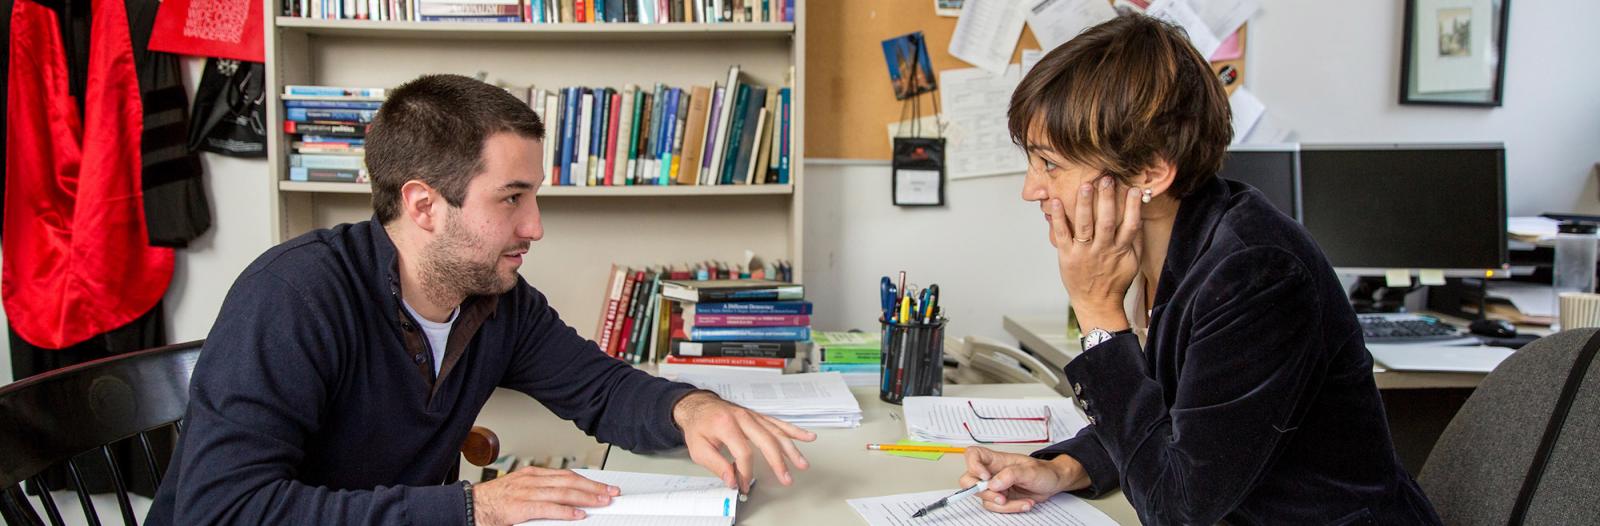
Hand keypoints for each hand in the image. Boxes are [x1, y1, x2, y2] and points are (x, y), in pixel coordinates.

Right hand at [472, 466, 619, 524]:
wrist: (467, 507)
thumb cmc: (493, 503)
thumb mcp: (520, 491)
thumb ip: (542, 494)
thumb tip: (568, 503)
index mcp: (532, 475)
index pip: (567, 475)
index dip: (588, 481)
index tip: (603, 486)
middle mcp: (531, 480)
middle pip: (570, 481)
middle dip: (593, 488)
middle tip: (611, 493)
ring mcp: (526, 493)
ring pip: (563, 493)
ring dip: (586, 498)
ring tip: (602, 502)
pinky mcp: (520, 507)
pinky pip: (548, 509)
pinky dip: (565, 512)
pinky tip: (578, 515)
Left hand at [673, 390, 815, 492]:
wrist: (698, 405)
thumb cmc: (699, 425)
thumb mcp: (698, 448)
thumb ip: (716, 465)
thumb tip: (732, 479)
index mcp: (726, 424)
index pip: (743, 452)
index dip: (745, 471)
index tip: (743, 484)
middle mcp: (742, 418)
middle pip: (766, 440)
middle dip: (778, 462)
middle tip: (786, 478)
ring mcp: (752, 416)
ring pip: (776, 432)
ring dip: (791, 449)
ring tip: (802, 464)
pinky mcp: (758, 417)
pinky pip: (778, 424)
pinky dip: (794, 431)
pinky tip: (807, 437)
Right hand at [959, 446, 1088, 513]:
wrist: (1053, 483)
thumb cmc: (1043, 471)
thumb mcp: (1030, 470)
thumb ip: (1011, 474)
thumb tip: (993, 483)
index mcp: (996, 460)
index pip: (973, 455)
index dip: (973, 465)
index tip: (985, 477)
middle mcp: (992, 472)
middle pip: (969, 480)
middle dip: (983, 492)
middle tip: (1001, 496)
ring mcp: (995, 486)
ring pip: (984, 498)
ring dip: (1004, 505)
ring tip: (1022, 501)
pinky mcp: (1001, 498)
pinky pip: (996, 507)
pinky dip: (1010, 508)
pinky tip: (1024, 503)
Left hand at [1050, 176, 1141, 331]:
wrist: (1096, 304)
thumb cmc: (1115, 282)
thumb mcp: (1132, 263)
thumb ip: (1136, 240)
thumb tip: (1140, 216)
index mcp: (1120, 250)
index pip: (1130, 225)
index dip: (1133, 207)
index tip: (1134, 189)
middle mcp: (1102, 250)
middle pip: (1106, 221)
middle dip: (1106, 199)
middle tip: (1107, 179)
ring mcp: (1084, 253)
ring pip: (1085, 225)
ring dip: (1084, 204)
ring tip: (1085, 185)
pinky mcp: (1067, 256)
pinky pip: (1062, 235)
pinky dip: (1059, 219)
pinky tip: (1056, 202)